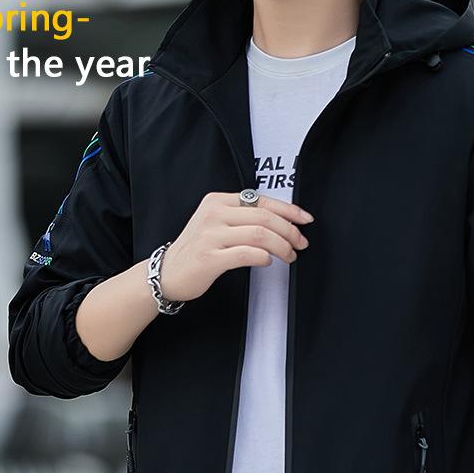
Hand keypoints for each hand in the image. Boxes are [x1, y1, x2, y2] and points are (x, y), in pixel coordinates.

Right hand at [159, 191, 312, 301]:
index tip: (305, 220)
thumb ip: (242, 217)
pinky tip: (268, 262)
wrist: (168, 272)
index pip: (262, 200)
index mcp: (218, 201)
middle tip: (301, 243)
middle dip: (289, 231)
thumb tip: (281, 221)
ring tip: (289, 256)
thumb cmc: (197, 249)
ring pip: (259, 235)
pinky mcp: (209, 258)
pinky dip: (263, 258)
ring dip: (282, 247)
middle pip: (264, 217)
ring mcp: (210, 236)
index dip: (289, 210)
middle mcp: (214, 214)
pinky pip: (246, 254)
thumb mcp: (216, 223)